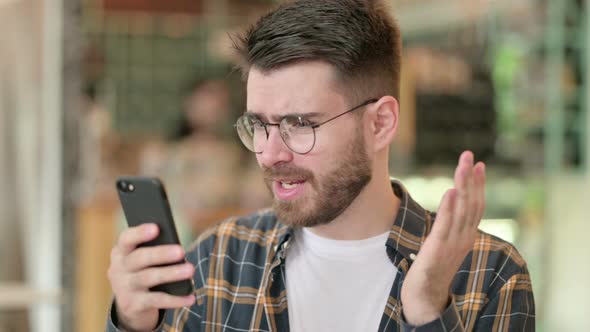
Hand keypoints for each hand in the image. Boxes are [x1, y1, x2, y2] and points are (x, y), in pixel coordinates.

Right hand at [107, 223, 194, 330]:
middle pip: (140, 258)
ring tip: (190, 269)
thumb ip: (153, 250)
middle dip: (161, 253)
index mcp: (121, 252)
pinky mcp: (134, 305)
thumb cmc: (143, 271)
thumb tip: (177, 249)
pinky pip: (157, 300)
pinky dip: (176, 299)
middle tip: (181, 251)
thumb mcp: (142, 260)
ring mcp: (125, 288)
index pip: (126, 239)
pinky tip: (190, 297)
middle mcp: (119, 269)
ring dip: (172, 273)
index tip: (156, 228)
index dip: (140, 233)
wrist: (130, 305)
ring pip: (149, 278)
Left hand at [401, 151, 485, 324]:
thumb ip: (449, 226)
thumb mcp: (444, 243)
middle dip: (471, 178)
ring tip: (462, 165)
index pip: (476, 206)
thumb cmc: (432, 268)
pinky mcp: (438, 249)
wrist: (424, 296)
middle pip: (471, 204)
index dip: (478, 184)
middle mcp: (463, 238)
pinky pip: (445, 226)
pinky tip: (451, 191)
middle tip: (469, 155)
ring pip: (461, 211)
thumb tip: (450, 206)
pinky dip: (449, 208)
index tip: (479, 163)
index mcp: (466, 235)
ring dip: (462, 186)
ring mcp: (452, 244)